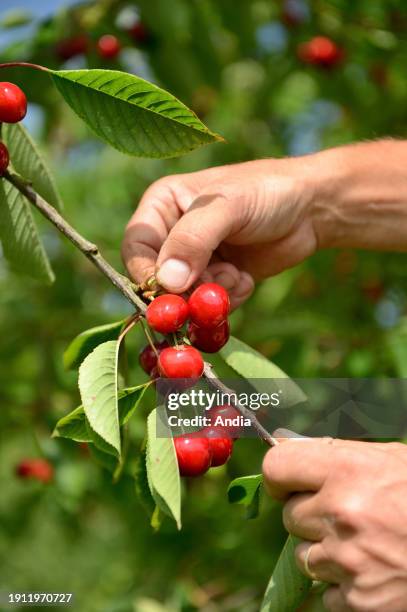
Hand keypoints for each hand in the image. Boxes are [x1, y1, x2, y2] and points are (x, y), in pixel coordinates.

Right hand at [122, 158, 317, 307]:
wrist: (311, 209)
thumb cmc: (266, 192)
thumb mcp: (228, 207)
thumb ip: (194, 240)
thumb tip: (166, 283)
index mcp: (163, 205)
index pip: (137, 246)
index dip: (147, 274)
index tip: (170, 292)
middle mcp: (173, 234)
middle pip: (159, 279)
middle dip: (186, 291)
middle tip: (211, 291)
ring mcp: (196, 260)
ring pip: (186, 297)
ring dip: (212, 295)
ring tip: (236, 274)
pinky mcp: (218, 280)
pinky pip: (210, 305)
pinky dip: (229, 299)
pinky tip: (247, 278)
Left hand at [262, 439, 406, 610]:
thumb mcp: (387, 458)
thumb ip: (333, 454)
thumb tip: (283, 446)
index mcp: (347, 469)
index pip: (276, 469)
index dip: (279, 476)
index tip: (287, 483)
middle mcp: (341, 513)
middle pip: (290, 516)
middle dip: (310, 515)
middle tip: (344, 513)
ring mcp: (348, 561)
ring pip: (303, 556)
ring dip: (325, 551)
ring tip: (364, 542)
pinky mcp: (360, 602)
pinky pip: (327, 593)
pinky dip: (345, 586)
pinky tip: (375, 569)